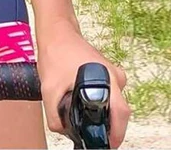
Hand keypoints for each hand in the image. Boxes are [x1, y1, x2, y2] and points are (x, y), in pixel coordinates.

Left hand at [36, 20, 131, 147]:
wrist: (56, 31)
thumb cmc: (56, 52)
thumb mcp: (49, 88)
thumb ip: (54, 115)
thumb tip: (62, 131)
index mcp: (109, 79)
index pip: (121, 115)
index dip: (115, 135)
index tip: (106, 144)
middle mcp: (116, 77)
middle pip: (118, 112)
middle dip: (106, 126)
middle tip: (91, 134)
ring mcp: (112, 73)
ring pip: (112, 103)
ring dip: (101, 113)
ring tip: (83, 116)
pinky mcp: (106, 71)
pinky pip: (107, 94)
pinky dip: (97, 102)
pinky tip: (82, 102)